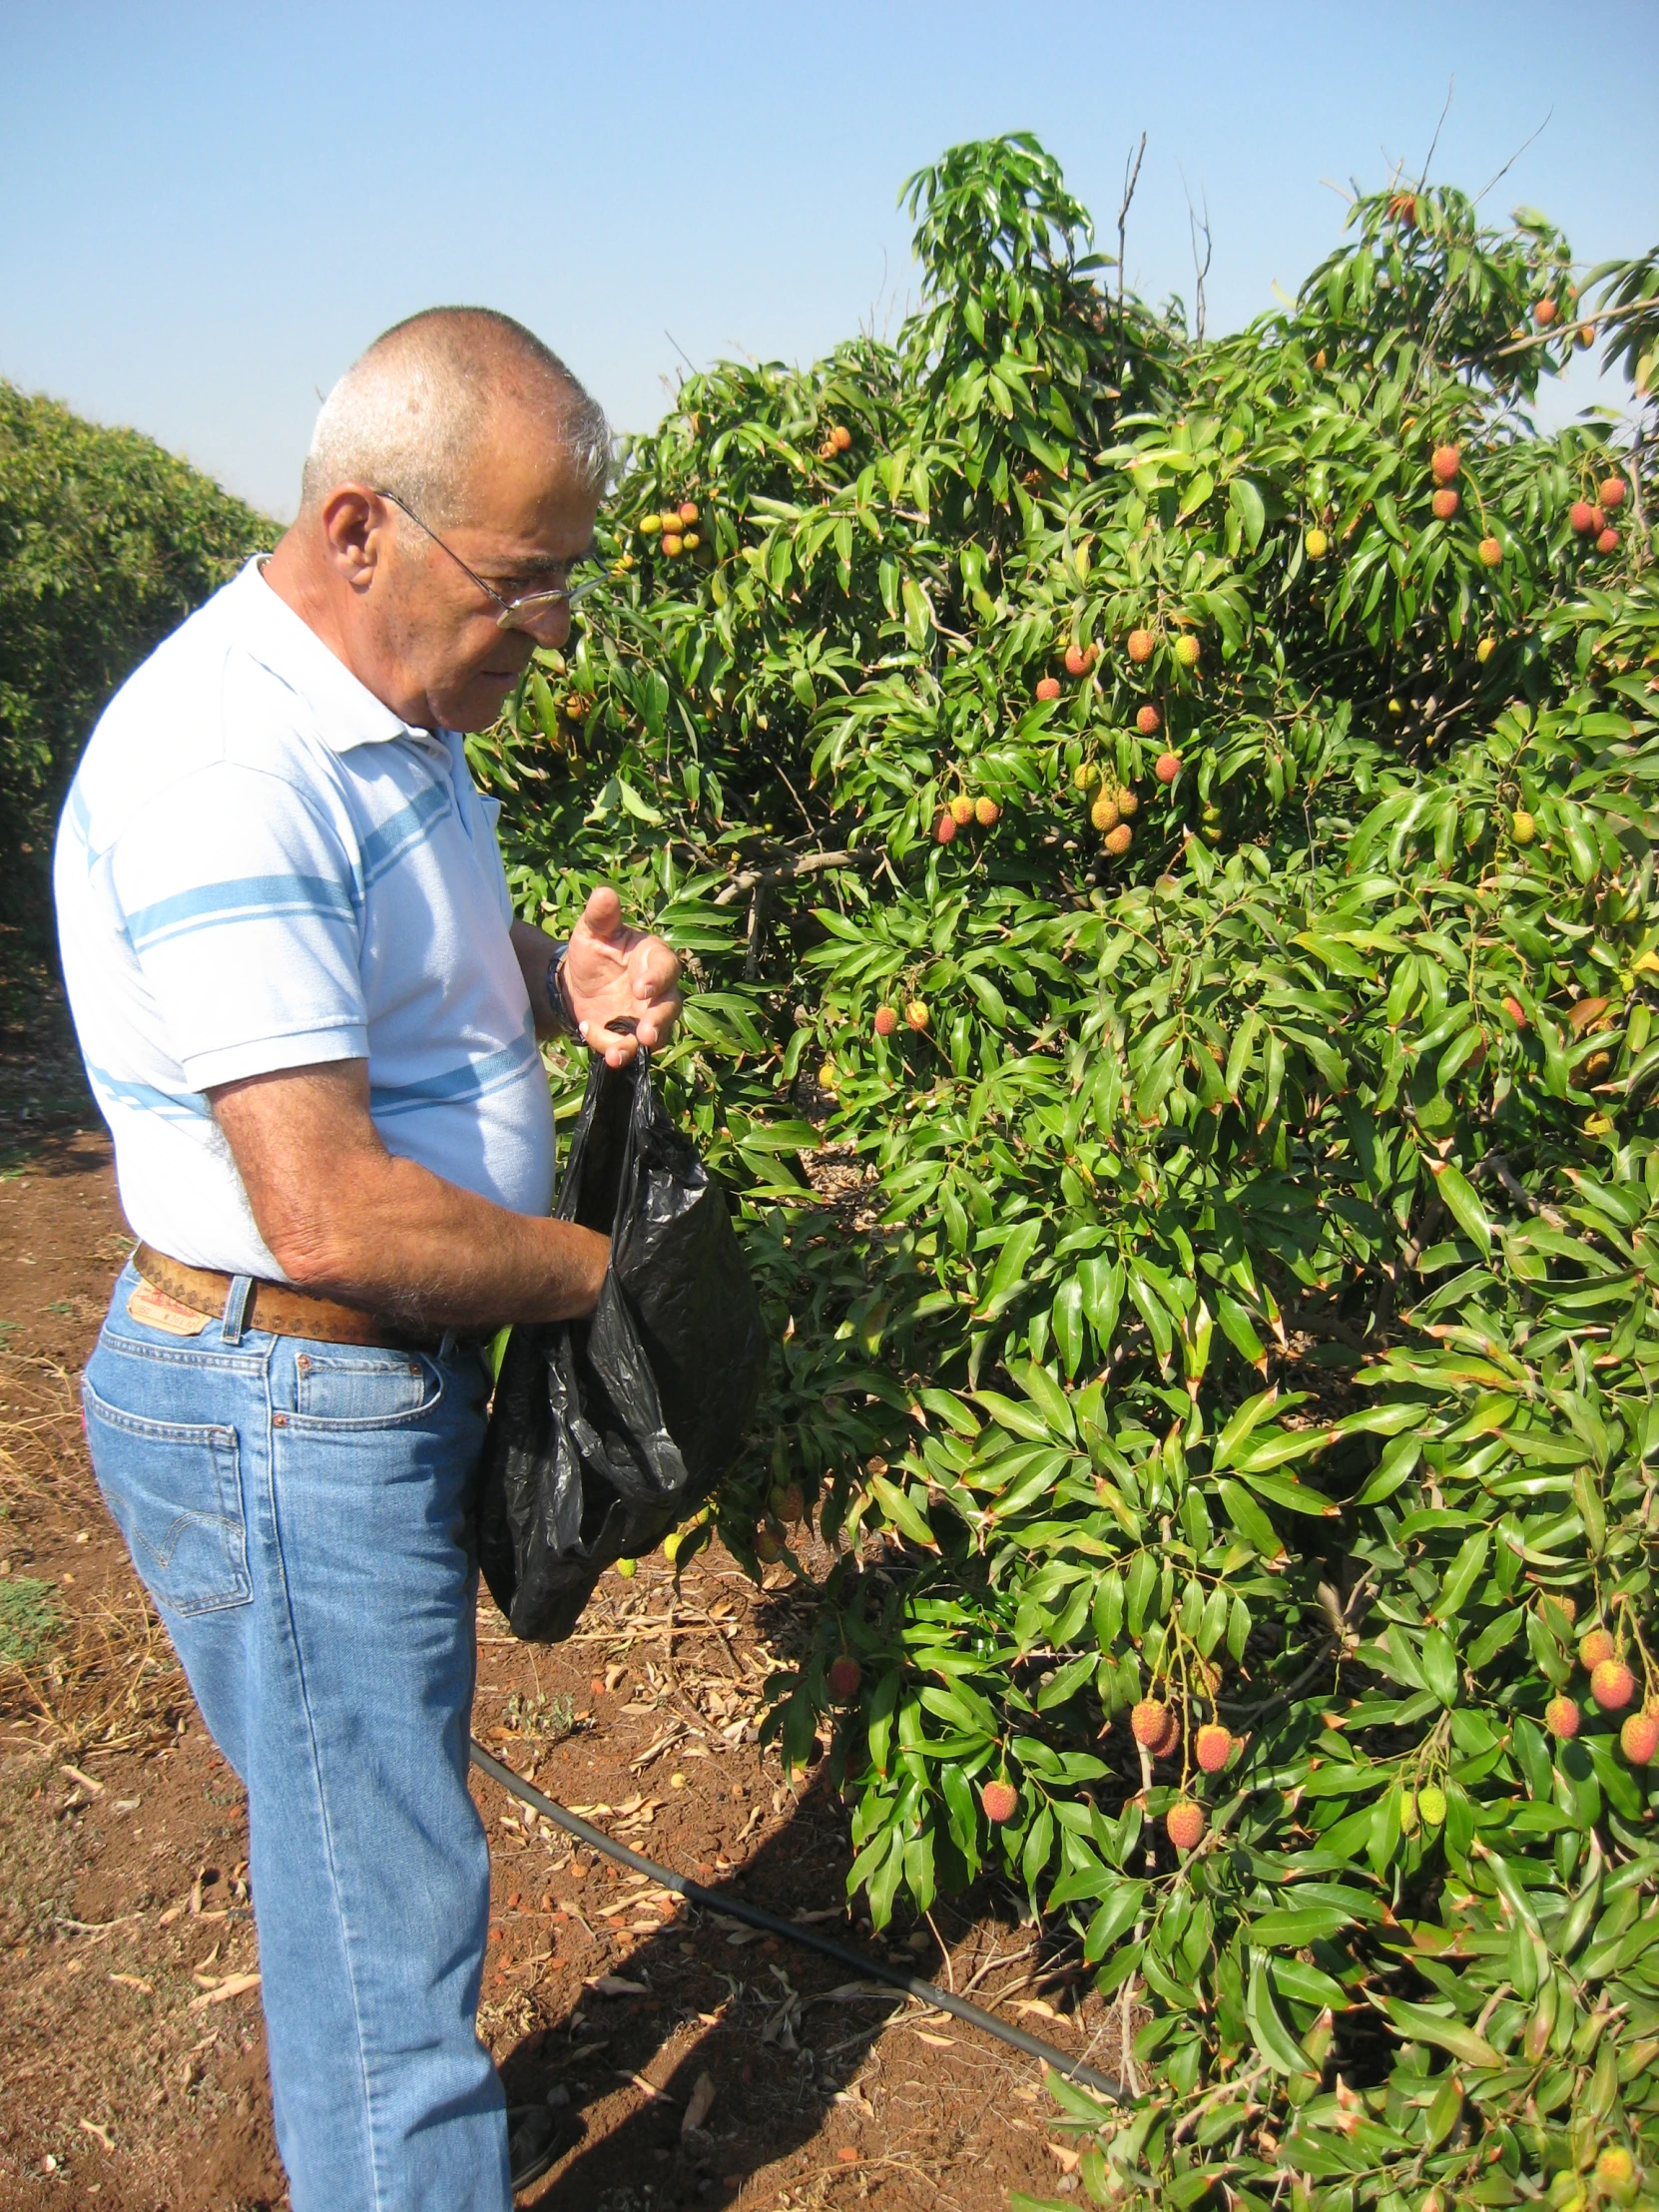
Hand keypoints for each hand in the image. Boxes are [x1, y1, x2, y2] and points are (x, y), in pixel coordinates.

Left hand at [562, 887, 681, 1067]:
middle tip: (646, 1035)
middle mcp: (658, 990)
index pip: (666, 968)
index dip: (656, 979)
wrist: (575, 983)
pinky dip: (612, 1049)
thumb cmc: (593, 950)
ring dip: (638, 1047)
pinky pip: (629, 1048)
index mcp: (653, 958)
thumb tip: (604, 893)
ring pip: (656, 1035)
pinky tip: (591, 1035)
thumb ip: (600, 916)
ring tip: (617, 1055)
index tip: (640, 988)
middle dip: (658, 1022)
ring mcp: (647, 1017)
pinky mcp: (632, 1037)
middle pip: (669, 1007)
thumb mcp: (591, 931)